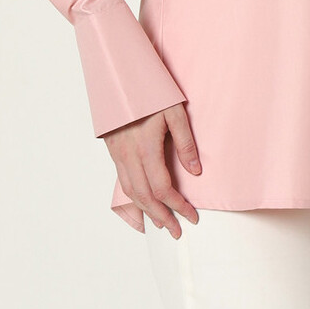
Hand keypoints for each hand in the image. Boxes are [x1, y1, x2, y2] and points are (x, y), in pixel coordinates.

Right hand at [103, 101, 201, 237]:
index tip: (192, 216)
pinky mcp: (114, 152)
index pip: (163, 188)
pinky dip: (129, 202)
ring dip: (146, 212)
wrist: (119, 76)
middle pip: (145, 197)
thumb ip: (185, 142)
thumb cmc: (150, 91)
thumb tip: (195, 171)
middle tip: (178, 231)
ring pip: (130, 193)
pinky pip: (120, 183)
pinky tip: (137, 211)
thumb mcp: (174, 110)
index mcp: (146, 147)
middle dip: (163, 217)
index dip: (178, 206)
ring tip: (161, 224)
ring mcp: (118, 155)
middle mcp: (129, 156)